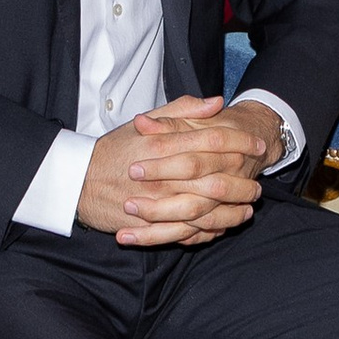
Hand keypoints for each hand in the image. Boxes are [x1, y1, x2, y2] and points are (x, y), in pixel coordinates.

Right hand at [78, 97, 284, 247]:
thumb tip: (216, 102)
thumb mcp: (146, 121)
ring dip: (229, 214)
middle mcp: (162, 177)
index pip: (212, 141)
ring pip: (203, 214)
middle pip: (213, 181)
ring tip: (247, 210)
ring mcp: (156, 205)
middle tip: (259, 184)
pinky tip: (221, 229)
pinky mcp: (149, 228)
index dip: (240, 143)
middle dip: (241, 184)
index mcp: (164, 146)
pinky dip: (206, 234)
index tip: (258, 145)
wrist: (79, 182)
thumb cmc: (115, 149)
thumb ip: (182, 111)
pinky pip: (184, 235)